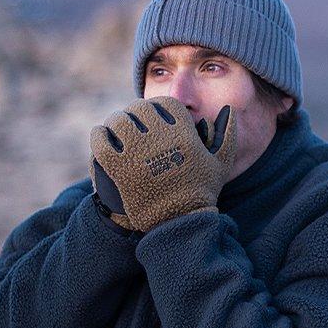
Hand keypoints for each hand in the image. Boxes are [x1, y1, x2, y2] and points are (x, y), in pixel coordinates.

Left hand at [88, 96, 235, 233]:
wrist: (179, 224)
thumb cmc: (201, 194)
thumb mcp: (220, 163)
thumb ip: (227, 134)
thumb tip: (228, 109)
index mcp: (184, 133)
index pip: (166, 103)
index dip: (157, 106)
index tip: (152, 116)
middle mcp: (161, 138)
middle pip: (140, 109)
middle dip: (135, 113)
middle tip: (131, 121)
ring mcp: (138, 152)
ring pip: (118, 121)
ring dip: (115, 122)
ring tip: (115, 130)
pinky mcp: (119, 167)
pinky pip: (101, 139)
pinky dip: (99, 135)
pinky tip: (101, 138)